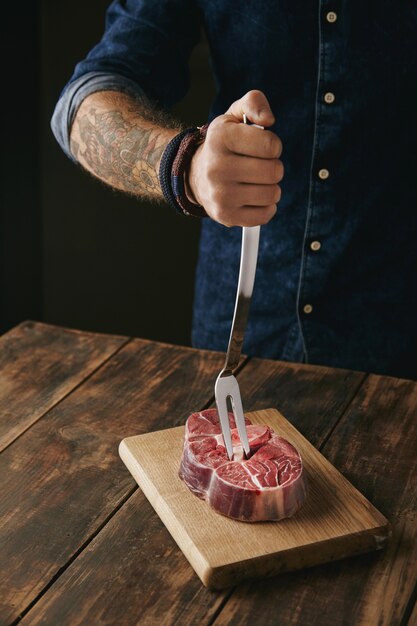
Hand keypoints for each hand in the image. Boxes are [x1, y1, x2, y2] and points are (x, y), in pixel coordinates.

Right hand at [187, 90, 282, 226]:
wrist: (194, 175)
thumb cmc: (223, 144)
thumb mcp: (234, 116)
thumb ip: (254, 102)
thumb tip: (268, 120)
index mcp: (220, 138)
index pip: (271, 145)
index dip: (272, 145)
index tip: (261, 147)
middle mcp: (217, 167)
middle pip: (274, 171)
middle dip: (273, 167)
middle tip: (259, 166)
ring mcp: (220, 195)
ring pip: (272, 193)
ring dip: (271, 187)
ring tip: (256, 182)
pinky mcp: (226, 215)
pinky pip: (265, 214)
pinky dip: (266, 207)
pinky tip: (254, 198)